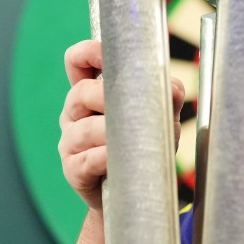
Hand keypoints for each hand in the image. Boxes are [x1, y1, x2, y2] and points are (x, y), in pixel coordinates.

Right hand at [58, 40, 184, 210]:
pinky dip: (104, 157)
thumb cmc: (144, 145)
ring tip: (132, 137)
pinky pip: (85, 160)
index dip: (88, 52)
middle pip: (80, 92)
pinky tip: (117, 158)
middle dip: (107, 96)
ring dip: (110, 131)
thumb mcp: (161, 116)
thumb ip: (167, 95)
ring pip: (83, 129)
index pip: (77, 62)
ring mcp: (70, 143)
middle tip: (133, 105)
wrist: (134, 191)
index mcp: (92, 93)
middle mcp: (75, 114)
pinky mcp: (73, 170)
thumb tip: (173, 86)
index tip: (106, 53)